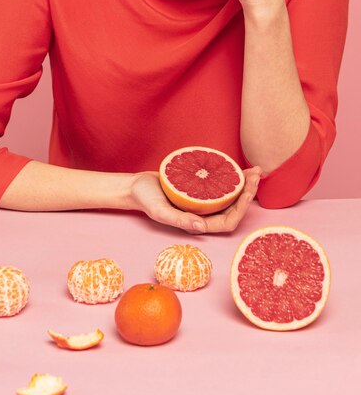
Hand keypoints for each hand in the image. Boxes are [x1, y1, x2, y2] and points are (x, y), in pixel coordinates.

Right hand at [128, 166, 262, 233]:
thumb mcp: (159, 211)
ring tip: (254, 169)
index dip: (242, 209)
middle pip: (234, 208)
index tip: (249, 191)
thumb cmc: (146, 200)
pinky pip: (221, 185)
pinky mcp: (201, 189)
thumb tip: (202, 228)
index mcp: (198, 224)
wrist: (137, 186)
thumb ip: (179, 220)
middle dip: (249, 193)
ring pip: (230, 197)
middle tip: (257, 174)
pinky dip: (232, 177)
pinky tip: (238, 167)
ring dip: (244, 184)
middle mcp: (204, 215)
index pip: (228, 222)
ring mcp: (204, 202)